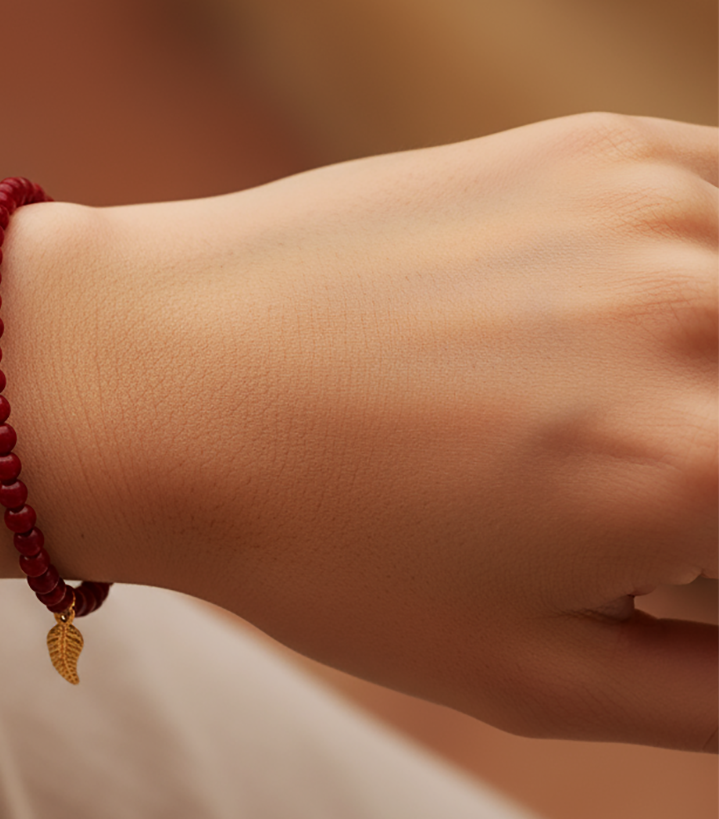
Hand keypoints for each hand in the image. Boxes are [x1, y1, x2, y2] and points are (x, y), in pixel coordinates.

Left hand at [11, 114, 718, 749]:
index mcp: (701, 466)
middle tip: (652, 522)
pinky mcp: (598, 143)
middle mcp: (704, 309)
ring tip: (604, 427)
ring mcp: (653, 202)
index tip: (670, 564)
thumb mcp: (528, 674)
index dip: (716, 560)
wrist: (155, 374)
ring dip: (715, 384)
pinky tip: (635, 328)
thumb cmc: (314, 542)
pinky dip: (714, 281)